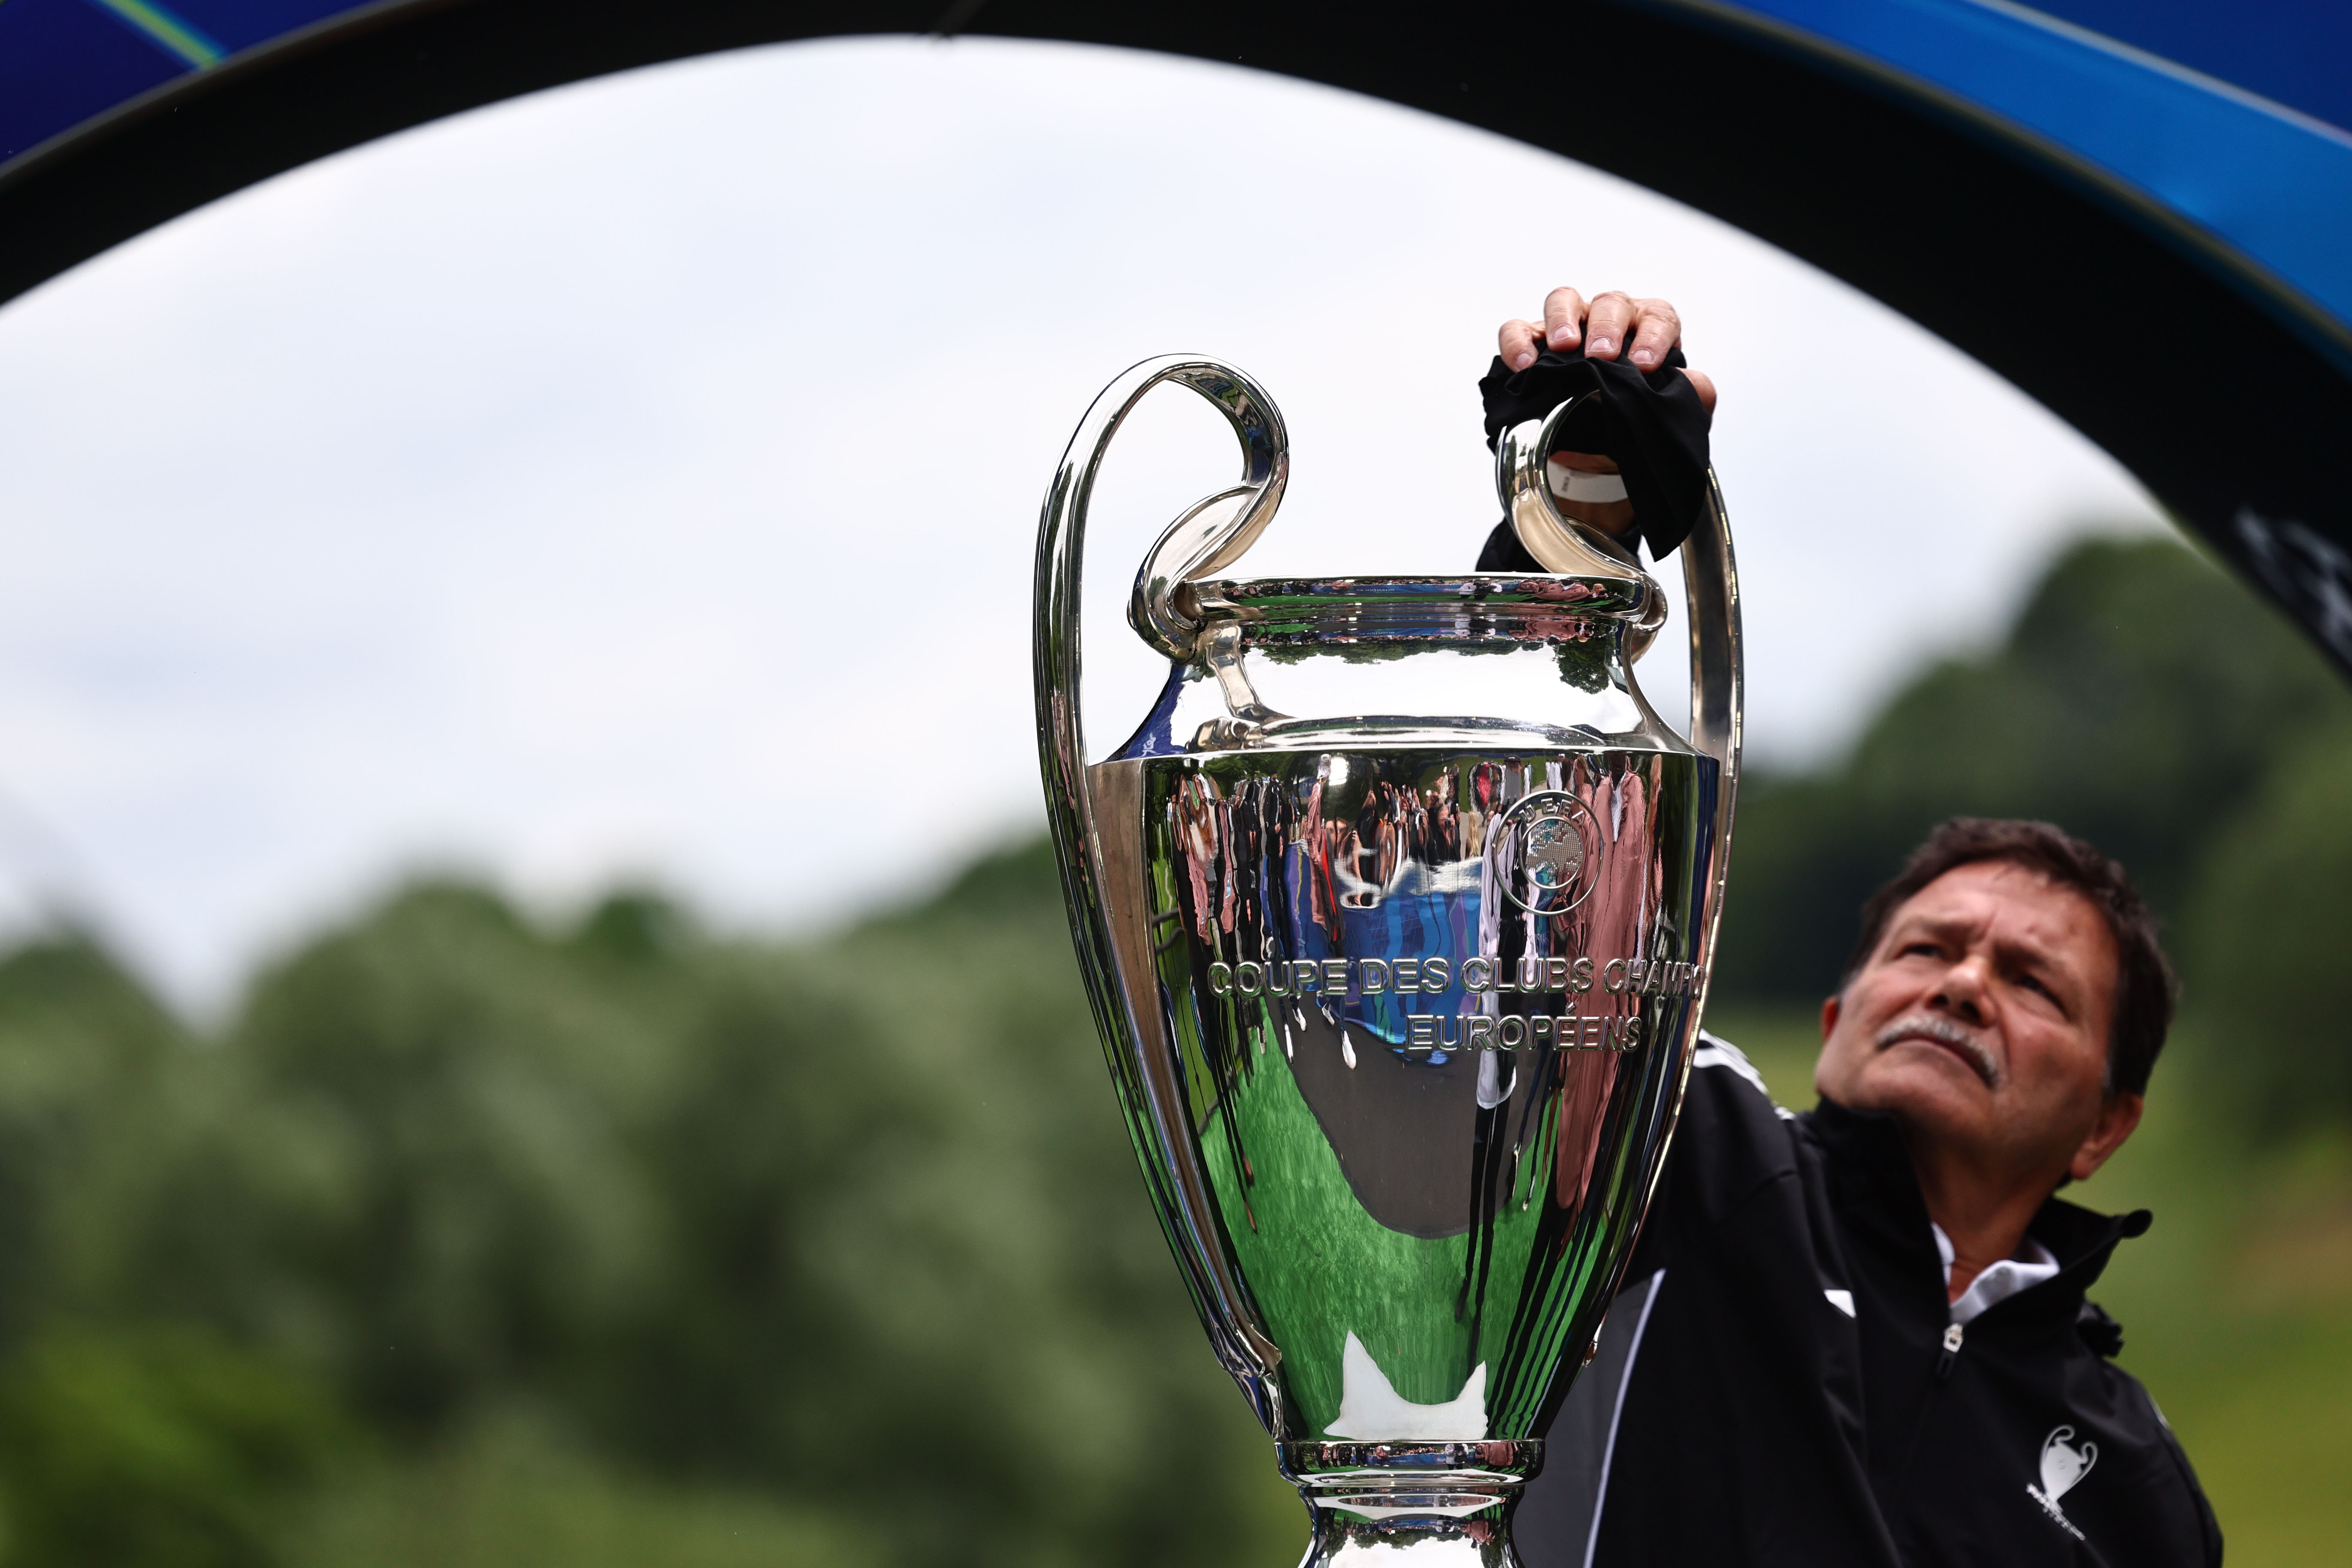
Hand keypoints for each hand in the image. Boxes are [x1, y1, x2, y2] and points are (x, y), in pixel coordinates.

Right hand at [1497, 287, 1716, 412]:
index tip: (1645, 366)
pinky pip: (1517, 329)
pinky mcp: (1533, 344)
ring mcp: (1569, 328)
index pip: (1657, 317)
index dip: (1652, 337)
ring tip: (1563, 347)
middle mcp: (1609, 321)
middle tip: (1602, 355)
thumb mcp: (1673, 413)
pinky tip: (1524, 365)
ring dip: (1562, 320)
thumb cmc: (1637, 418)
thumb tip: (1691, 383)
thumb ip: (1693, 396)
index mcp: (1649, 328)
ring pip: (1563, 300)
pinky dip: (1517, 342)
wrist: (1602, 450)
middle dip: (1606, 326)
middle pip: (1609, 303)